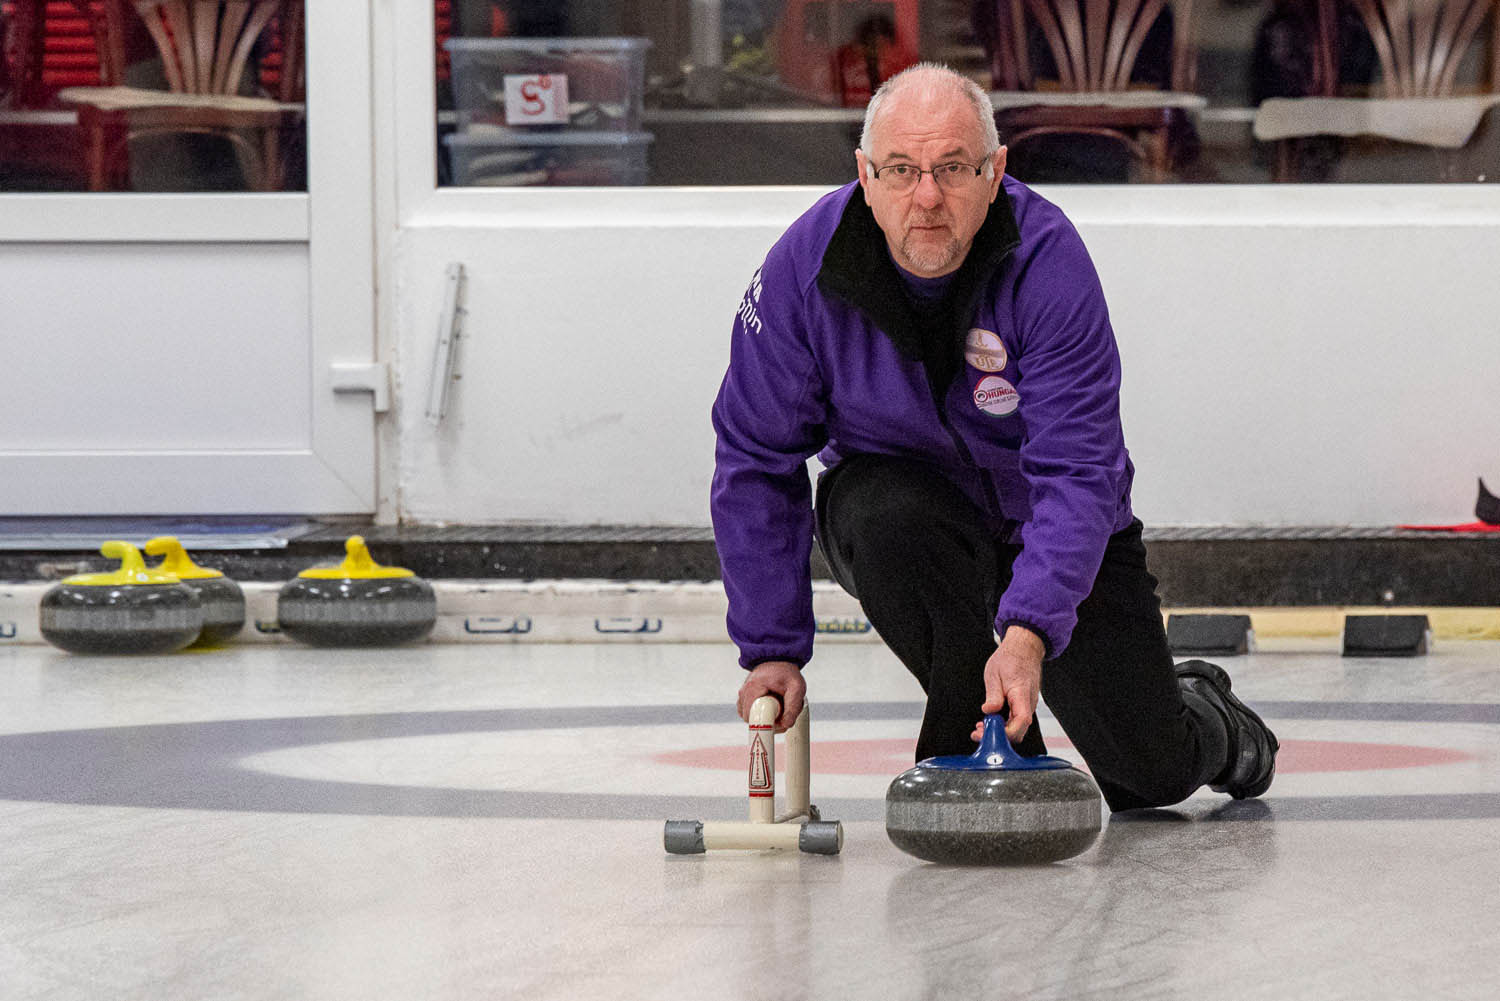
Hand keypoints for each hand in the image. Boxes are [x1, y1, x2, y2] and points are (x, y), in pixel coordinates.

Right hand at [737, 660, 805, 732]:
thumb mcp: (797, 688)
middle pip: (751, 720)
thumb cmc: (787, 672)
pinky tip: (772, 707)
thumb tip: (786, 725)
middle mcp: (744, 692)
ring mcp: (742, 695)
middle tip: (783, 713)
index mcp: (753, 688)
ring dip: (765, 718)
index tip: (779, 722)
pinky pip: (750, 714)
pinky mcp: (744, 698)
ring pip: (750, 718)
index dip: (766, 724)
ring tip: (778, 707)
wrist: (778, 660)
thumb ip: (793, 707)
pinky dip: (761, 714)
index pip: (753, 717)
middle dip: (768, 722)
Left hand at [971, 625, 1044, 743]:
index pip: (1021, 720)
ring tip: (981, 728)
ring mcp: (1027, 705)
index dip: (1007, 732)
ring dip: (1000, 732)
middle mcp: (1028, 702)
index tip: (988, 732)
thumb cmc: (1010, 658)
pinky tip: (990, 721)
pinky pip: (1015, 721)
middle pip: (1019, 730)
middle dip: (999, 736)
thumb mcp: (994, 673)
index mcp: (1022, 693)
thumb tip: (988, 711)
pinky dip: (1003, 725)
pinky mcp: (1023, 705)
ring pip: (1017, 727)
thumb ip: (993, 695)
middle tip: (978, 733)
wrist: (1024, 649)